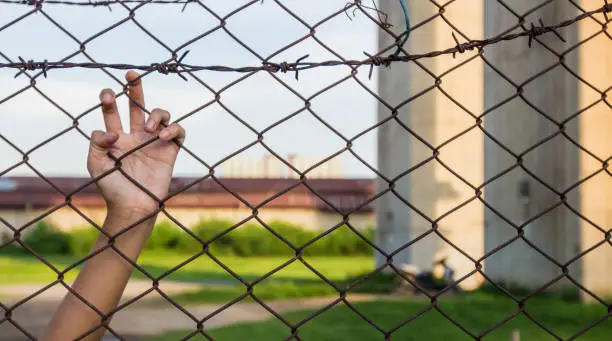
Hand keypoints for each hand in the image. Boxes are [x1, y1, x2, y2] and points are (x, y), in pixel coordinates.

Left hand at [87, 71, 184, 214]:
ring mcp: (154, 141)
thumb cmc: (111, 187)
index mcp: (116, 137)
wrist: (133, 206)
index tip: (107, 94)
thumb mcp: (95, 164)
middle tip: (130, 74)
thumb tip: (111, 130)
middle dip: (134, 88)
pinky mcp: (170, 150)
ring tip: (149, 128)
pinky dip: (174, 128)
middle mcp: (136, 135)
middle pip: (137, 105)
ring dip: (156, 114)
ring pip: (160, 115)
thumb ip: (97, 142)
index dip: (109, 100)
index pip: (112, 112)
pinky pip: (178, 130)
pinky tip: (163, 136)